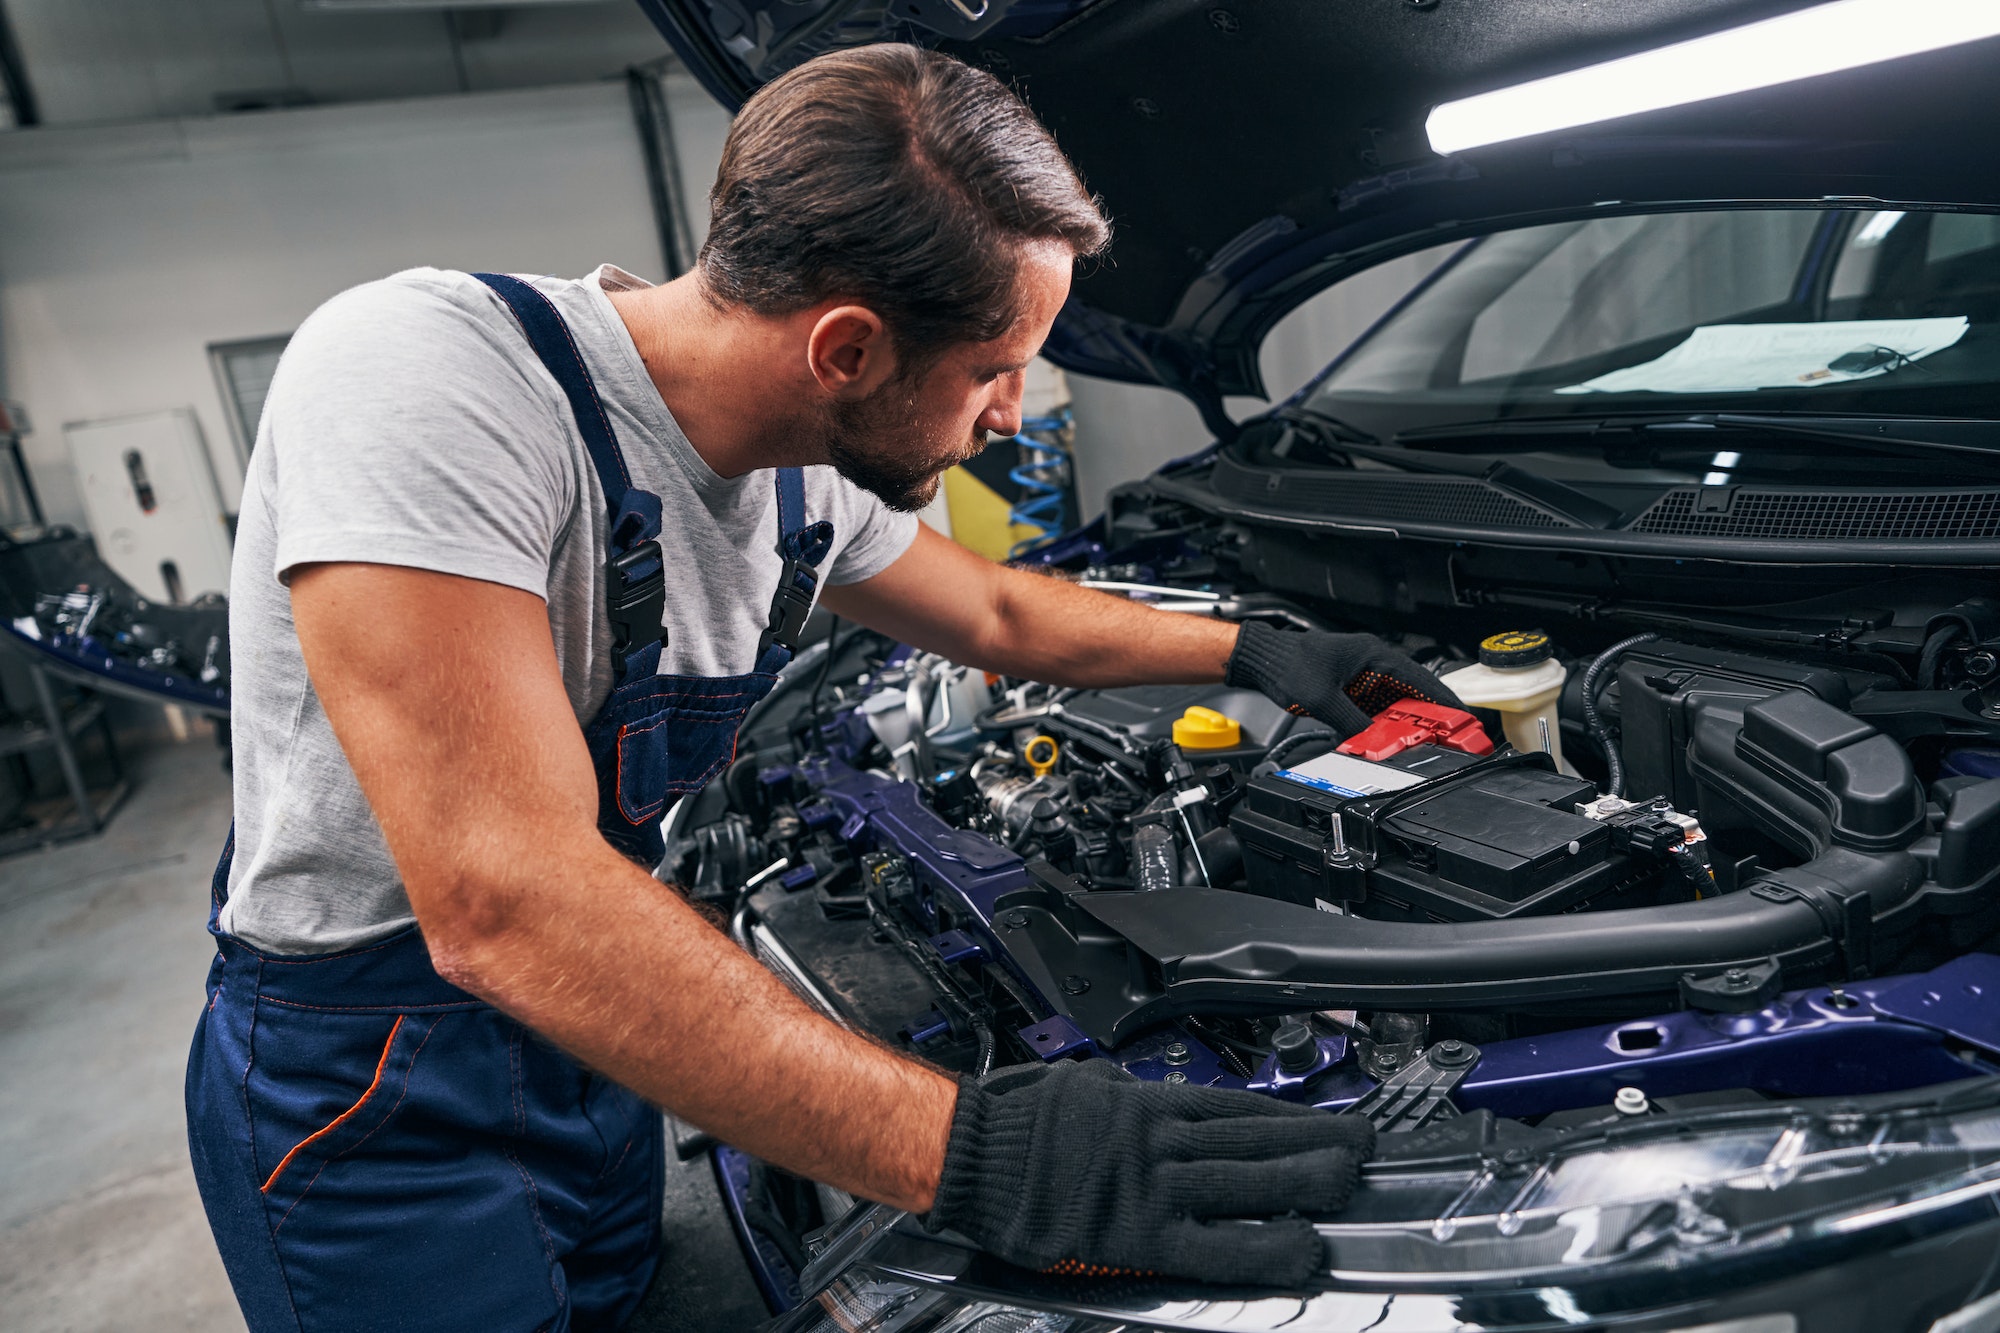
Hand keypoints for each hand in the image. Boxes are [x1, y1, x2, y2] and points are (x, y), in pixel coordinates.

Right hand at [923, 1060, 1373, 1285]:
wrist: (974, 1151)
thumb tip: (1140, 1095)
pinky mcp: (1141, 1233)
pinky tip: (1302, 1252)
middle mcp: (1161, 1138)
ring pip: (1248, 1180)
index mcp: (1148, 1104)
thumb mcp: (1082, 1085)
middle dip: (1316, 1143)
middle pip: (1256, 1138)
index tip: (1329, 1120)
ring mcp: (1155, 1185)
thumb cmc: (1017, 1121)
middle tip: (1363, 1147)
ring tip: (1349, 1184)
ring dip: (1305, 1181)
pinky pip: (1216, 1246)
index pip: (1240, 1107)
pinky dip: (1264, 1249)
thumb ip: (1125, 1095)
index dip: (1292, 1116)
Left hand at [1225, 622, 1463, 737]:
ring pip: (1395, 703)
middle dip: (1430, 716)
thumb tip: (1372, 742)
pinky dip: (1385, 724)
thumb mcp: (1322, 698)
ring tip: (1424, 743)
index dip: (1442, 700)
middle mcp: (1373, 663)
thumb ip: (1350, 722)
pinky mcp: (1352, 690)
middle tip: (1448, 737)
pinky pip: (1376, 709)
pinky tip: (1391, 739)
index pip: (1419, 679)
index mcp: (1374, 655)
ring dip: (1407, 722)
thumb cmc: (1288, 664)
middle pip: (1412, 693)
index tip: (1460, 717)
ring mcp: (1363, 676)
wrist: (1263, 659)